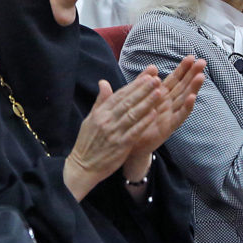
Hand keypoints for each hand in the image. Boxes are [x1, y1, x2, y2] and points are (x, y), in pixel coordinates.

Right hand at [64, 69, 163, 199]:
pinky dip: (144, 122)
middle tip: (156, 79)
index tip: (147, 76)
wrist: (83, 166)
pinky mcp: (120, 146)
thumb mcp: (90, 118)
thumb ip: (101, 101)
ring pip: (133, 114)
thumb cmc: (88, 142)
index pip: (120, 95)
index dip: (134, 85)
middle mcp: (107, 120)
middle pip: (128, 102)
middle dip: (143, 90)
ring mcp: (114, 133)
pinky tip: (154, 114)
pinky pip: (134, 132)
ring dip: (147, 103)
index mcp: (100, 113)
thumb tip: (103, 82)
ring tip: (159, 92)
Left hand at [125, 55, 205, 162]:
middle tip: (202, 62)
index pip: (174, 79)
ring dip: (193, 88)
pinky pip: (179, 116)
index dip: (182, 68)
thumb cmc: (134, 122)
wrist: (130, 145)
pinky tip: (192, 98)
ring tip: (201, 76)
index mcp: (161, 96)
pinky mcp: (168, 127)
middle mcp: (168, 104)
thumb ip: (143, 82)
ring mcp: (170, 115)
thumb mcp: (138, 98)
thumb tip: (152, 66)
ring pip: (184, 99)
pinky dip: (186, 107)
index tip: (191, 57)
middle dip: (193, 74)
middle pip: (183, 87)